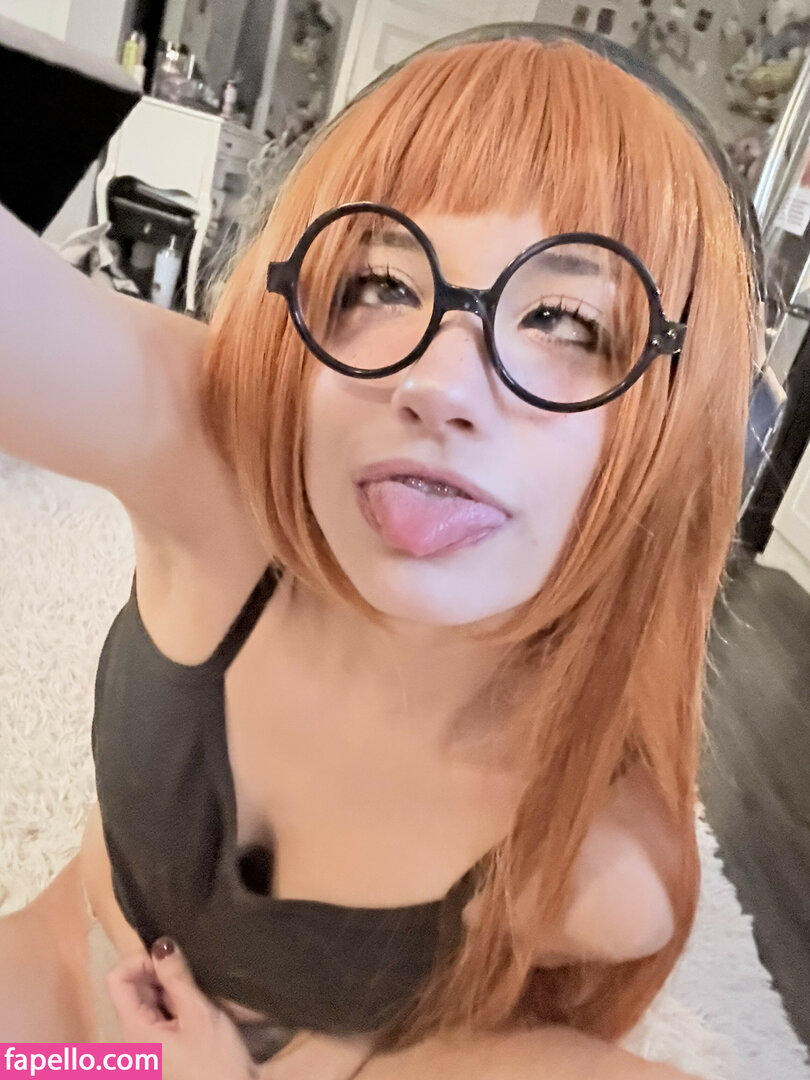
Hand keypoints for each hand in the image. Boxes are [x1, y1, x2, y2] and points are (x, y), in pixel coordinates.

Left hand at [106, 937, 375, 1079]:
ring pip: (149, 998)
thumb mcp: (199, 1015)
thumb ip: (177, 977)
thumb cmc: (215, 1062)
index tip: (170, 959)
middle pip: (133, 987)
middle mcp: (135, 1035)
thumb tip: (161, 943)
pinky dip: (176, 1001)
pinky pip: (161, 1012)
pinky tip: (198, 1006)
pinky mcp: (164, 1045)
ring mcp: (148, 1042)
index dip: (140, 960)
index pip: (116, 978)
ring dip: (171, 986)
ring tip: (197, 989)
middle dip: (158, 972)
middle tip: (190, 974)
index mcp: (135, 1028)